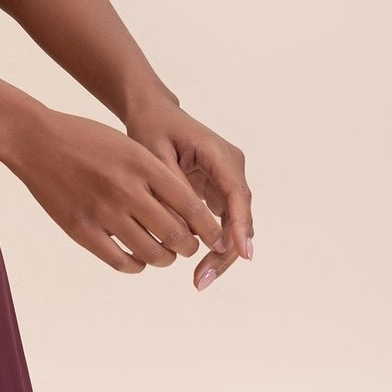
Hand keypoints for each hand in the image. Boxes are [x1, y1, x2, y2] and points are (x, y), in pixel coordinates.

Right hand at [2, 106, 231, 284]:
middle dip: (189, 246)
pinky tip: (137, 258)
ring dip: (164, 258)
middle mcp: (125, 189)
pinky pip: (120, 261)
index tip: (216, 237)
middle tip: (189, 247)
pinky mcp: (81, 230)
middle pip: (175, 233)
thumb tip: (186, 214)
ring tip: (164, 254)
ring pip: (151, 252)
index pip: (189, 204)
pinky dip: (136, 265)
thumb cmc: (85, 139)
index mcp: (141, 163)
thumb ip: (156, 175)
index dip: (208, 227)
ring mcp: (102, 212)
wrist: (34, 140)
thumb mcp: (128, 146)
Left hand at [122, 99, 253, 290]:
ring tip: (200, 280)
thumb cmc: (151, 128)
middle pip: (240, 216)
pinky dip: (214, 244)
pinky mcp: (219, 189)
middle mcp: (231, 167)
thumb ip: (172, 188)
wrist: (153, 112)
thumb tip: (189, 227)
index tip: (240, 254)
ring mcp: (228, 179)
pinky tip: (200, 267)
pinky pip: (223, 222)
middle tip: (202, 280)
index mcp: (218, 154)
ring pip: (235, 224)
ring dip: (221, 253)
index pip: (237, 194)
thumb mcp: (153, 155)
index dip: (239, 226)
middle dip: (227, 252)